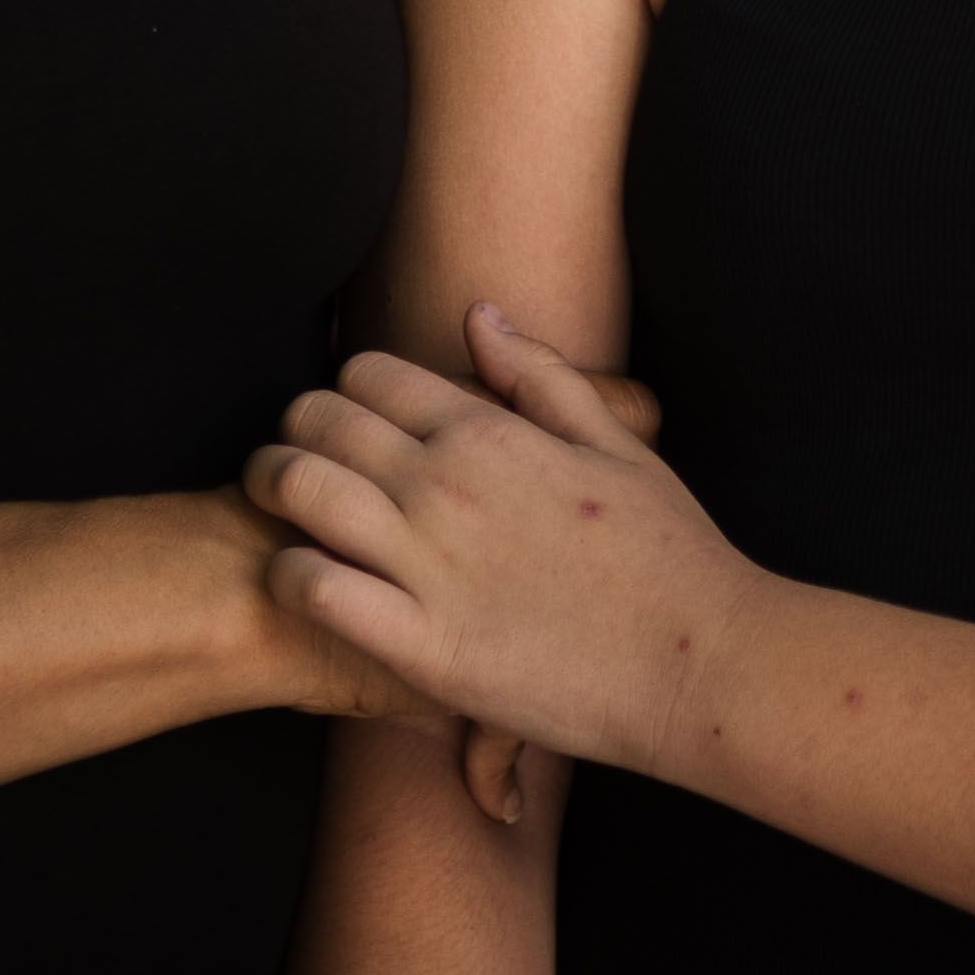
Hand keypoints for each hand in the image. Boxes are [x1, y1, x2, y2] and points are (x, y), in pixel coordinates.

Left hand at [244, 307, 760, 783]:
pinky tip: (304, 580)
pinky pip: (313, 588)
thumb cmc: (669, 555)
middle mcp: (446, 485)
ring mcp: (428, 564)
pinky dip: (289, 576)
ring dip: (273, 490)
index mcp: (490, 432)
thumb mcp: (615, 444)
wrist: (702, 659)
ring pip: (297, 491)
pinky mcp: (421, 645)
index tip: (350, 422)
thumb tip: (478, 315)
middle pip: (316, 421)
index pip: (367, 375)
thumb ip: (538, 375)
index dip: (346, 392)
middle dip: (295, 431)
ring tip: (277, 510)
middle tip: (298, 460)